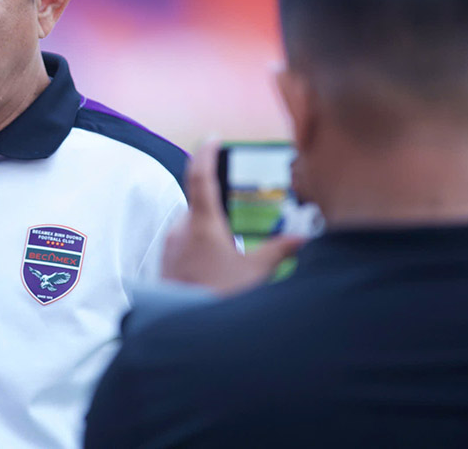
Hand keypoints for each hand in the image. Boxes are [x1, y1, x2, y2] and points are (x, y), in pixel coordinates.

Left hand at [162, 138, 303, 293]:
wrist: (186, 329)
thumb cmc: (218, 299)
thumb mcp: (255, 273)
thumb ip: (278, 251)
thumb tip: (302, 239)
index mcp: (202, 224)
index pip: (200, 177)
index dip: (206, 153)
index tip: (213, 138)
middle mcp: (181, 229)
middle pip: (200, 201)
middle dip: (220, 202)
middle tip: (240, 205)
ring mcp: (170, 245)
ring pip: (192, 223)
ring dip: (211, 226)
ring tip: (233, 244)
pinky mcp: (166, 260)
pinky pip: (184, 240)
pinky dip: (201, 241)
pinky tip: (217, 261)